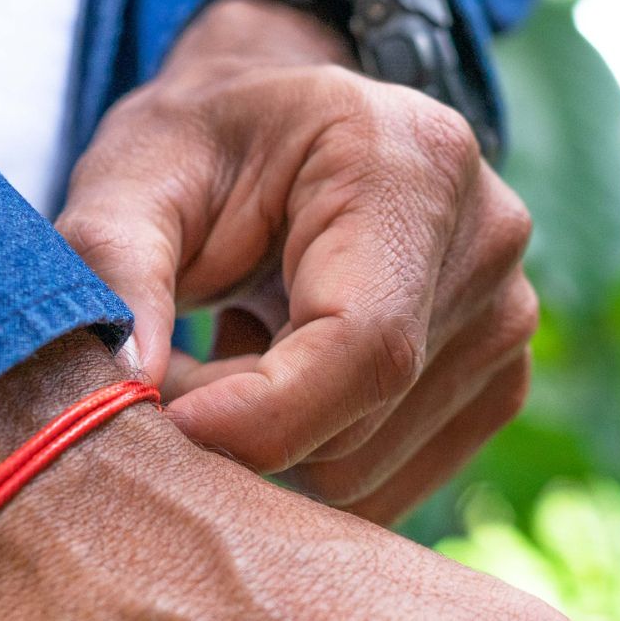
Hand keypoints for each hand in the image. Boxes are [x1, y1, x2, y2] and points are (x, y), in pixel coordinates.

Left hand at [57, 0, 537, 523]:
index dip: (256, 416)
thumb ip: (114, 265)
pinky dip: (311, 454)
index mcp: (409, 168)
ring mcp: (504, 322)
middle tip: (180, 363)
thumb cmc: (203, 148)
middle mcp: (485, 246)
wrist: (279, 136)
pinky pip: (384, 484)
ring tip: (231, 356)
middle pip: (355, 425)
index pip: (360, 345)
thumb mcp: (132, 176)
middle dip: (239, 421)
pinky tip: (285, 375)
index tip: (165, 426)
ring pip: (360, 472)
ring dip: (268, 441)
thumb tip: (126, 386)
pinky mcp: (493, 383)